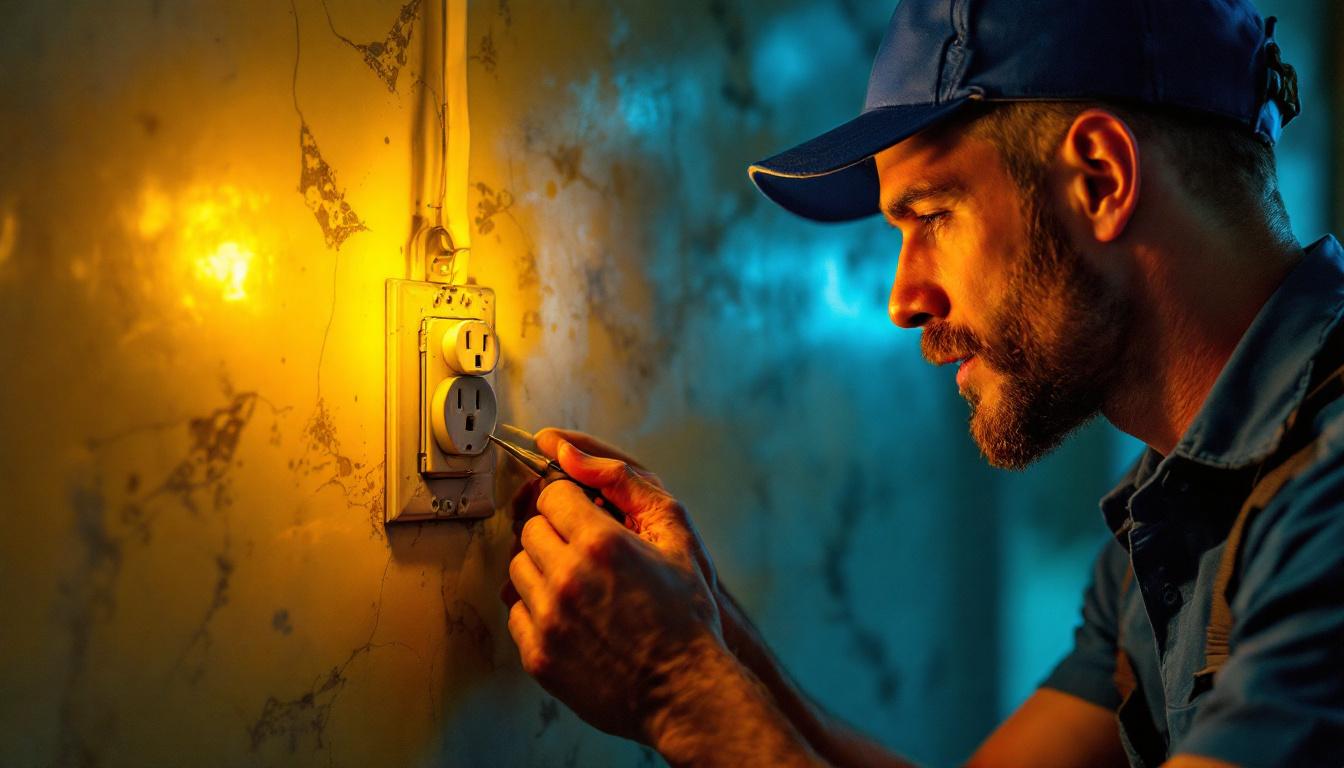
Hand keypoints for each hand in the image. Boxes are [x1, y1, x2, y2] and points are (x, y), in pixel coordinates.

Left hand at [505, 432, 723, 742]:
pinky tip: (573, 616)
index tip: (586, 515)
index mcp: (602, 542)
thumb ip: (623, 482)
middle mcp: (568, 577)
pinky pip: (516, 611)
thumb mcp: (675, 533)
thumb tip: (567, 453)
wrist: (685, 690)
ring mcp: (549, 619)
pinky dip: (538, 608)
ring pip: (518, 568)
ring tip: (582, 585)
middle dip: (556, 532)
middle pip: (531, 528)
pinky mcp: (538, 654)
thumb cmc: (687, 613)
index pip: (552, 494)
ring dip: (544, 569)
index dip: (571, 501)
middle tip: (588, 552)